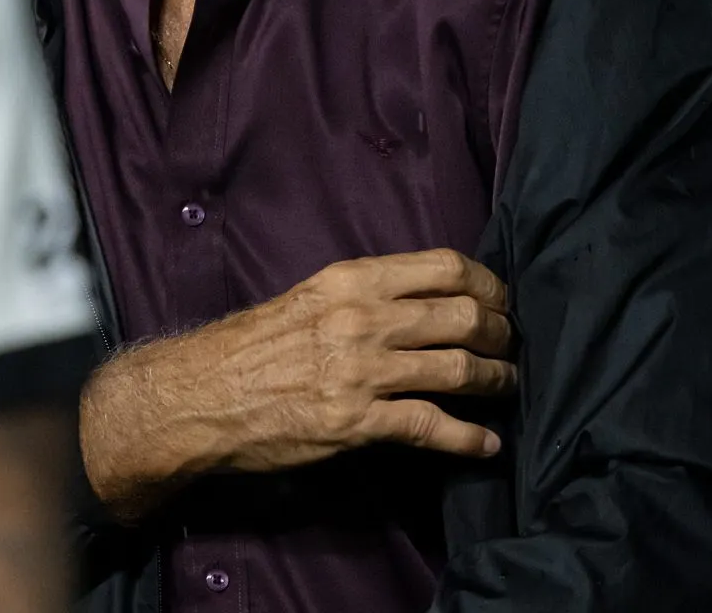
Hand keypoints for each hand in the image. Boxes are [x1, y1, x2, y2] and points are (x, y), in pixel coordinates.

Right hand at [78, 248, 514, 520]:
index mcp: (352, 280)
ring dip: (496, 381)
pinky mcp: (356, 422)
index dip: (490, 284)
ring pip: (458, 368)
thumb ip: (365, 294)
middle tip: (512, 345)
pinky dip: (469, 438)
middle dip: (501, 333)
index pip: (446, 267)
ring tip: (509, 387)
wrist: (200, 395)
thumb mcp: (310, 296)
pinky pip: (431, 426)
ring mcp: (361, 372)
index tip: (503, 300)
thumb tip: (422, 299)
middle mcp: (363, 319)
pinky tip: (487, 443)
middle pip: (463, 315)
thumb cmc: (251, 345)